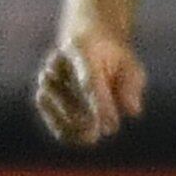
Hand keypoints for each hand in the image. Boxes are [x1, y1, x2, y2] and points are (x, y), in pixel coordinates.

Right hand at [33, 17, 147, 147]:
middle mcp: (60, 59)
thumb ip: (131, 86)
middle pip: (67, 91)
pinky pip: (44, 108)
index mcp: (83, 48)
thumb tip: (132, 111)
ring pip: (49, 99)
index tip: (111, 129)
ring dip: (68, 122)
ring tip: (91, 138)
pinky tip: (76, 138)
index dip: (99, 106)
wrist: (89, 37)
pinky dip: (58, 125)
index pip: (89, 81)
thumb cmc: (114, 57)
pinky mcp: (43, 87)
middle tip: (101, 134)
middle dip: (83, 116)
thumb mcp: (130, 65)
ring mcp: (48, 72)